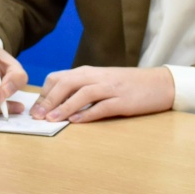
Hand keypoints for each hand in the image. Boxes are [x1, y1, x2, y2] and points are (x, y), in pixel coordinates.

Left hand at [29, 66, 174, 122]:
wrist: (159, 83)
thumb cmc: (126, 84)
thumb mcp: (100, 81)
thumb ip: (81, 88)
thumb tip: (56, 103)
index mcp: (88, 72)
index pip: (57, 78)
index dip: (44, 93)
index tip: (35, 108)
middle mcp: (96, 77)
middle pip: (66, 84)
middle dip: (49, 100)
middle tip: (37, 116)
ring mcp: (110, 88)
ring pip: (82, 94)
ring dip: (65, 107)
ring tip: (52, 120)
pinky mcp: (123, 101)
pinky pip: (102, 106)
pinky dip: (88, 114)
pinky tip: (77, 121)